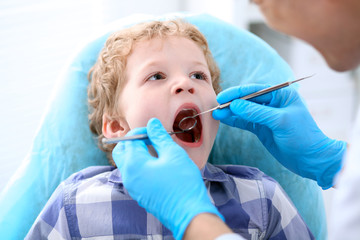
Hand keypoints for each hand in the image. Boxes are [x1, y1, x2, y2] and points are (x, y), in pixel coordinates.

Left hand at [113, 118, 223, 239]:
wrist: (189, 214)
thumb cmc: (182, 182)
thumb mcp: (173, 154)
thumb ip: (159, 137)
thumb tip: (152, 123)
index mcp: (133, 164)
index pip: (130, 139)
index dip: (143, 131)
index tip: (157, 131)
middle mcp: (128, 176)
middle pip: (122, 151)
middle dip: (134, 142)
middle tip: (152, 140)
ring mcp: (132, 188)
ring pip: (127, 164)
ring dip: (138, 153)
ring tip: (158, 152)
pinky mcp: (139, 195)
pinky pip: (134, 175)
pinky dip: (141, 165)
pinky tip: (159, 165)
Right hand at [213, 84, 346, 188]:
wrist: (311, 160)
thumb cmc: (302, 137)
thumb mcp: (280, 121)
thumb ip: (256, 112)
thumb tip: (235, 105)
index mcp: (281, 95)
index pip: (255, 90)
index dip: (237, 93)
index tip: (222, 98)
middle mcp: (272, 103)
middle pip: (247, 100)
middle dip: (231, 103)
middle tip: (216, 107)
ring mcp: (266, 116)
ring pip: (244, 111)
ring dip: (231, 113)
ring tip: (216, 114)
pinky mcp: (262, 128)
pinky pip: (246, 122)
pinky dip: (235, 121)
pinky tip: (224, 120)